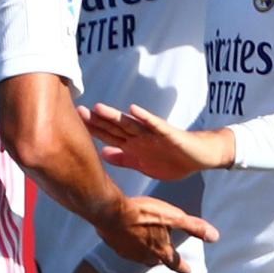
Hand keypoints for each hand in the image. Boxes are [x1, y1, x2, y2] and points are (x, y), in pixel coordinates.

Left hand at [82, 103, 234, 181]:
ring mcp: (153, 133)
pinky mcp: (169, 133)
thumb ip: (123, 158)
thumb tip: (102, 153)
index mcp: (133, 144)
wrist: (200, 158)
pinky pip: (156, 124)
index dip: (93, 130)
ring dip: (115, 116)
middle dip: (97, 121)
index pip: (109, 136)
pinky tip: (134, 110)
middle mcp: (140, 136)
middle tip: (78, 111)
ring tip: (98, 109)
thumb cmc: (172, 160)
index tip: (73, 123)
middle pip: (115, 127)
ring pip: (131, 123)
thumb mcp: (143, 164)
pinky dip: (145, 117)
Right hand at [102, 195, 216, 272]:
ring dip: (144, 252)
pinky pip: (124, 247)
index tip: (188, 271)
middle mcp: (144, 256)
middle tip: (164, 257)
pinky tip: (126, 235)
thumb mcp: (174, 217)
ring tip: (145, 245)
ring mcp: (127, 252)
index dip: (183, 267)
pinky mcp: (113, 244)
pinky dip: (128, 243)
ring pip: (139, 255)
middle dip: (161, 259)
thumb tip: (215, 237)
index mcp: (161, 251)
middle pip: (156, 261)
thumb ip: (194, 227)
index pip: (176, 263)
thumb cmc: (144, 214)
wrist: (111, 212)